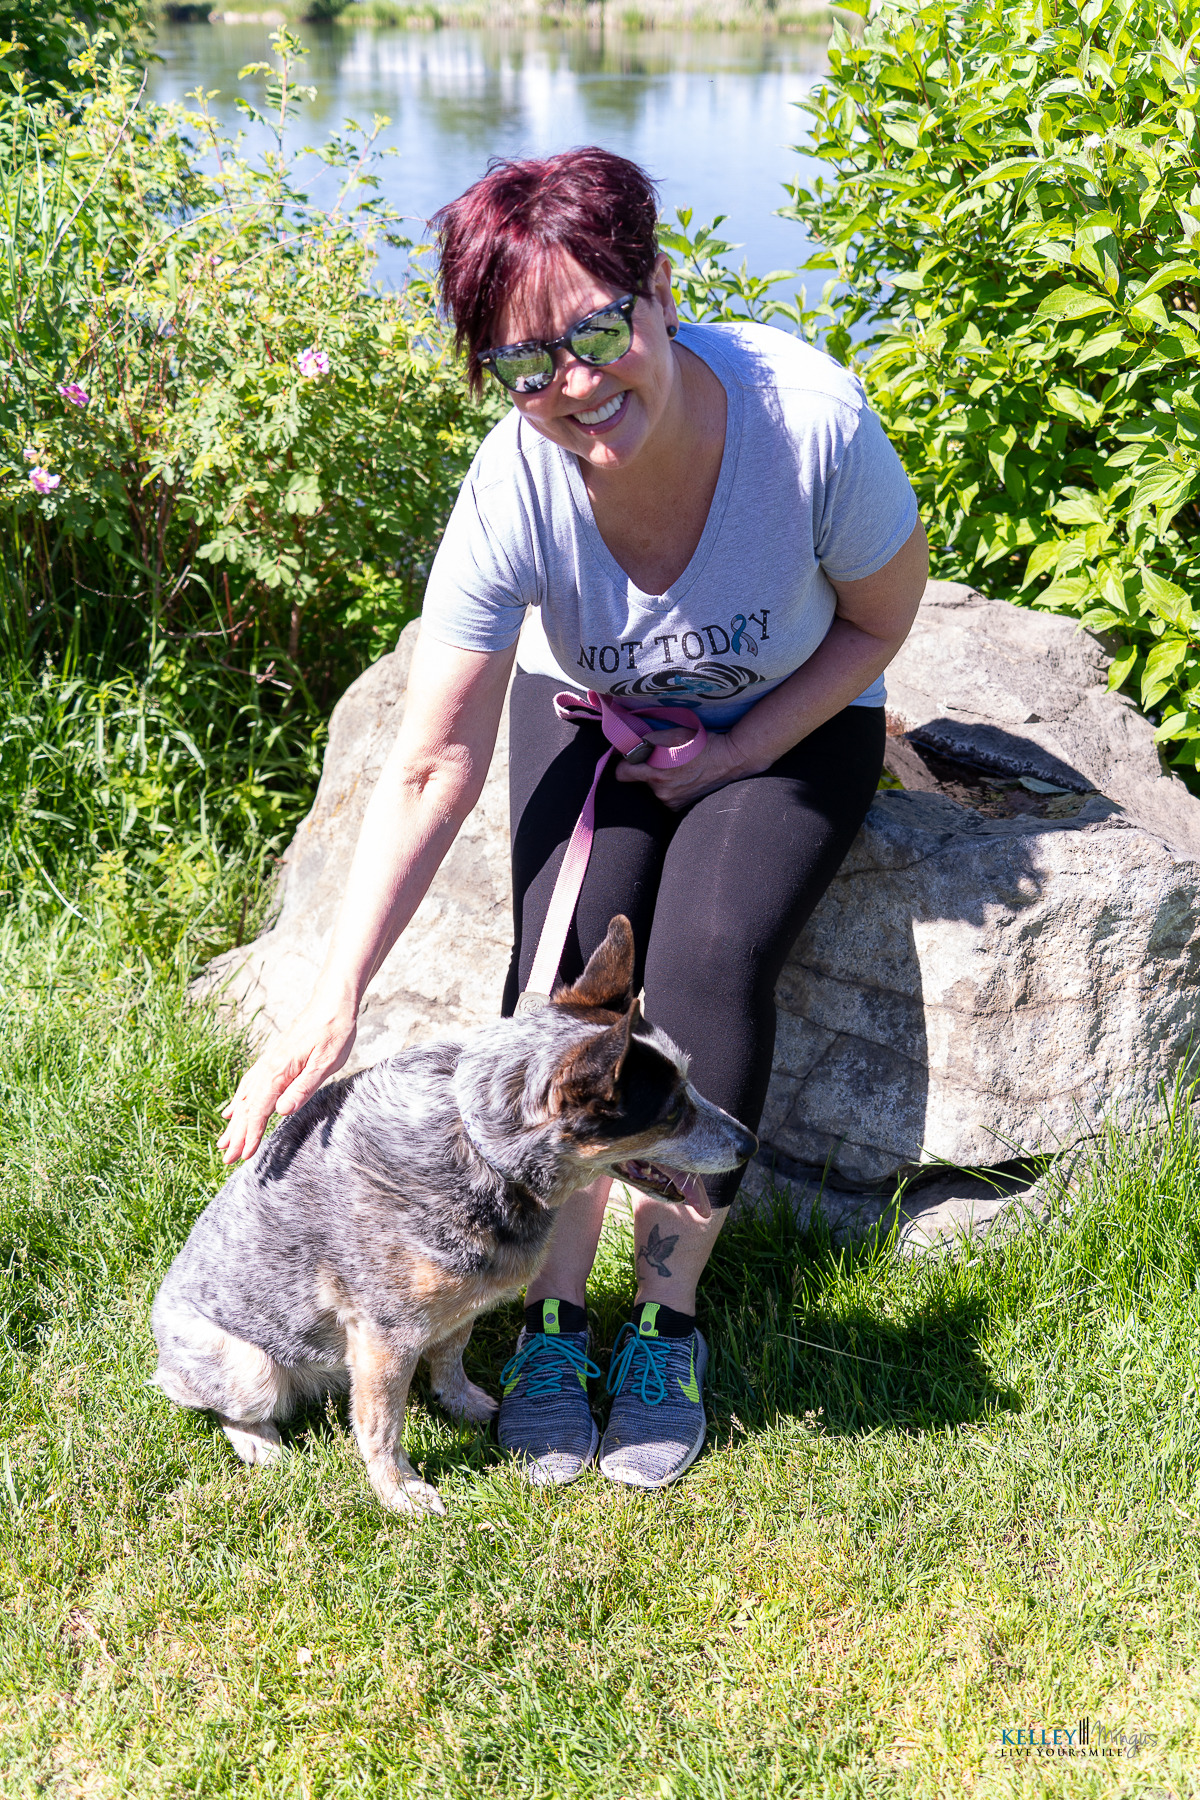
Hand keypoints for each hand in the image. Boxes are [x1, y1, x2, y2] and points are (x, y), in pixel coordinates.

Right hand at [216, 995, 358, 1164]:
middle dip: (237, 1134)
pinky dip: (239, 1101)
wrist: (332, 1002)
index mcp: (279, 1071)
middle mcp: (268, 1067)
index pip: (259, 1109)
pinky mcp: (273, 1060)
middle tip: (226, 1159)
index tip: (243, 1155)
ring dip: (235, 1122)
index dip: (250, 1134)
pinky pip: (249, 1086)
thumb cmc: (334, 1031)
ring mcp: (268, 1063)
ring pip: (245, 1097)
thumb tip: (282, 1112)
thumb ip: (304, 1087)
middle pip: (247, 1107)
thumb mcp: (326, 1062)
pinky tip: (233, 1111)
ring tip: (223, 1142)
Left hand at [613, 725, 751, 810]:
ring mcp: (670, 802)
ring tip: (675, 767)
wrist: (727, 759)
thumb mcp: (672, 733)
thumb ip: (646, 740)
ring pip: (652, 789)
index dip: (623, 764)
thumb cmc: (700, 744)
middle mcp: (660, 792)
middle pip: (638, 782)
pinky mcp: (679, 807)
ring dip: (657, 779)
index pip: (621, 774)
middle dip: (644, 770)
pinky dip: (668, 788)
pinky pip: (664, 796)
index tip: (631, 758)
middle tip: (660, 759)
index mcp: (655, 774)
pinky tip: (681, 778)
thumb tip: (628, 746)